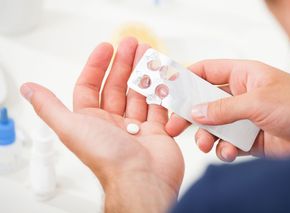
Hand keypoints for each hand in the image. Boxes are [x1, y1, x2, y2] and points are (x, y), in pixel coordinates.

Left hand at [20, 38, 183, 212]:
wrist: (143, 179)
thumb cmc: (108, 157)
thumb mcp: (71, 128)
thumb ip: (50, 107)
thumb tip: (29, 90)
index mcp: (91, 121)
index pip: (91, 87)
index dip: (97, 66)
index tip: (107, 48)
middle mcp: (113, 123)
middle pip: (117, 86)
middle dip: (124, 63)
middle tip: (132, 44)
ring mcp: (136, 126)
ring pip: (138, 93)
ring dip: (143, 73)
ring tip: (149, 54)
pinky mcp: (156, 130)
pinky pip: (157, 105)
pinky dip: (160, 90)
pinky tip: (161, 76)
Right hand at [166, 60, 289, 161]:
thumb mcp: (258, 102)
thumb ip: (224, 108)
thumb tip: (195, 112)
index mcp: (242, 76)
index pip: (206, 71)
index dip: (186, 78)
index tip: (169, 90)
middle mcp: (239, 95)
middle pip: (203, 101)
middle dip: (188, 113)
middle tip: (173, 125)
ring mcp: (241, 117)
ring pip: (212, 125)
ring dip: (205, 135)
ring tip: (205, 144)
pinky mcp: (246, 138)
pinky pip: (225, 143)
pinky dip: (223, 149)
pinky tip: (227, 153)